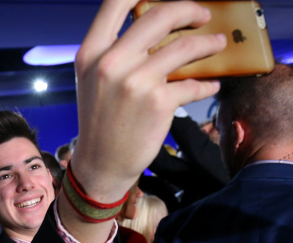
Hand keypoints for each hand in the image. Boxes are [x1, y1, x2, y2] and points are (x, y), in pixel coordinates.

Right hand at [71, 0, 225, 202]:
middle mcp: (110, 62)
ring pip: (185, 47)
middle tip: (202, 15)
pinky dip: (206, 83)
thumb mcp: (93, 80)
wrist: (100, 162)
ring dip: (208, 43)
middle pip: (159, 15)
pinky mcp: (158, 102)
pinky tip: (209, 85)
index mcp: (91, 52)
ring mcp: (135, 81)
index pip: (116, 2)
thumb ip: (114, 52)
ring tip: (217, 45)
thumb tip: (154, 31)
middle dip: (189, 9)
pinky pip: (193, 84)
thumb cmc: (99, 120)